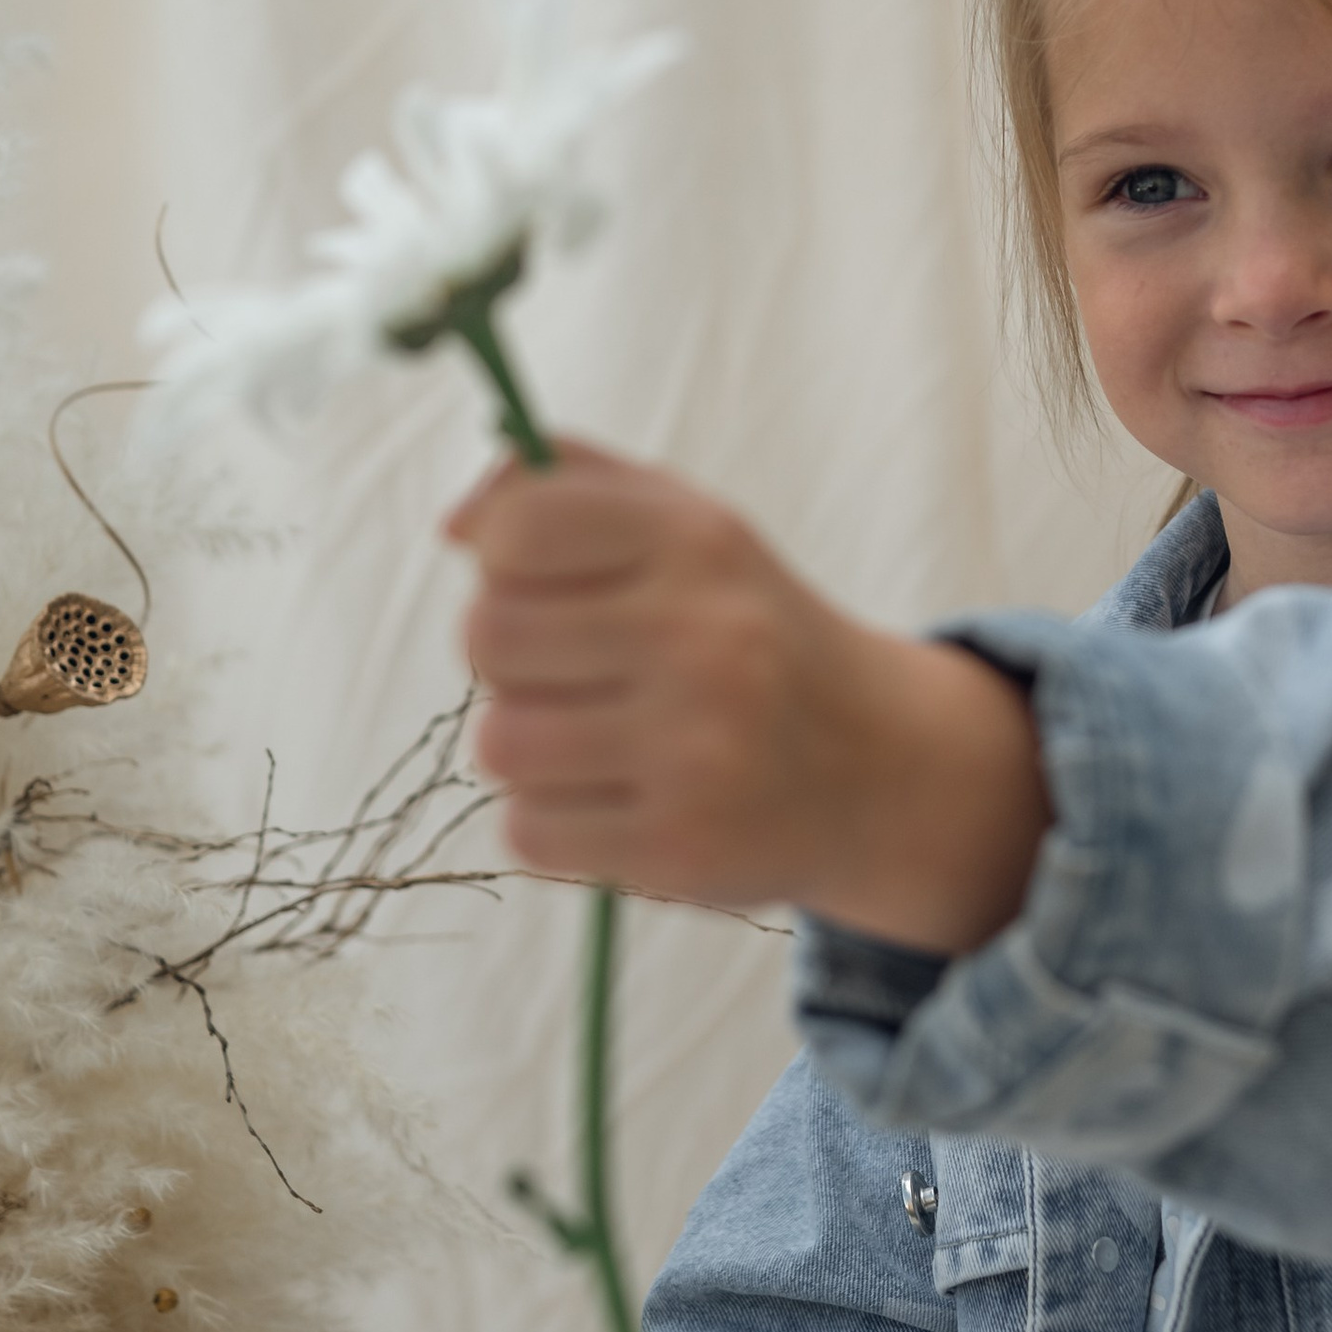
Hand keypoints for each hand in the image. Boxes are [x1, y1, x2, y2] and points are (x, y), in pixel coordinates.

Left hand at [448, 445, 1050, 954]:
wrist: (877, 766)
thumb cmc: (741, 629)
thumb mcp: (681, 523)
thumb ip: (562, 483)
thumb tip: (455, 528)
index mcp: (697, 541)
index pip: (516, 534)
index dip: (503, 565)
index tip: (546, 587)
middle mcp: (704, 637)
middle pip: (488, 639)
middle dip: (509, 662)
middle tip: (571, 674)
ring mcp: (697, 750)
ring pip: (498, 744)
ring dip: (526, 748)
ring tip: (594, 741)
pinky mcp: (681, 848)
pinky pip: (527, 831)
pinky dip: (551, 821)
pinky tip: (615, 800)